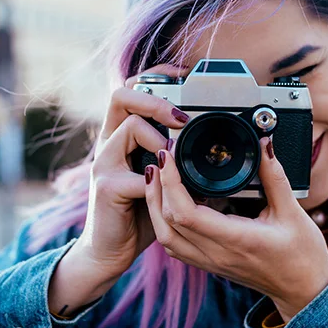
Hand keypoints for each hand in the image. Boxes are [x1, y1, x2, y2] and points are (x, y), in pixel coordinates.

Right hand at [49, 65, 189, 316]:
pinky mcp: (106, 188)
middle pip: (121, 95)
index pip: (132, 89)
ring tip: (174, 154)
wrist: (110, 251)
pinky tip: (167, 187)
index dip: (156, 77)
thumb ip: (182, 165)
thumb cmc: (139, 215)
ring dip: (158, 135)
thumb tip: (223, 157)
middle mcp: (110, 143)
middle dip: (156, 98)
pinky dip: (158, 179)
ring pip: (129, 125)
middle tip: (181, 117)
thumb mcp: (164, 183)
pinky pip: (134, 173)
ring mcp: (105, 163)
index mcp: (124, 137)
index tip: (184, 76)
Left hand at [144, 137, 327, 320]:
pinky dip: (164, 221)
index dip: (170, 182)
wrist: (303, 291)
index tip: (169, 156)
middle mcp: (216, 254)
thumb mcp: (293, 212)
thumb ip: (275, 177)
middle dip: (157, 187)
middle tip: (160, 156)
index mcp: (236, 239)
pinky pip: (174, 245)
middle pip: (167, 223)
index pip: (186, 213)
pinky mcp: (208, 264)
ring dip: (154, 205)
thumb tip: (264, 144)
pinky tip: (168, 201)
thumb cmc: (302, 255)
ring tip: (156, 176)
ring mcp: (209, 261)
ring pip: (165, 236)